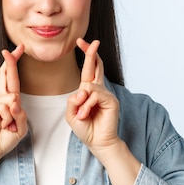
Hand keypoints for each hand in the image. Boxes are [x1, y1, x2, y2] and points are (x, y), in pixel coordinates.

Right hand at [0, 44, 27, 167]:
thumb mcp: (21, 126)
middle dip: (11, 61)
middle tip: (14, 48)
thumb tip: (13, 101)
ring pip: (11, 98)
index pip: (11, 78)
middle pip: (5, 75)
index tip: (19, 49)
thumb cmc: (5, 138)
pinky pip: (4, 107)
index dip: (14, 63)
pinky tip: (2, 125)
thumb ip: (21, 113)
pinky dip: (7, 118)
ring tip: (7, 126)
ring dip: (14, 115)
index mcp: (8, 100)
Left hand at [66, 38, 120, 153]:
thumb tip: (84, 90)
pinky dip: (87, 105)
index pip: (89, 69)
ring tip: (82, 115)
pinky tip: (86, 114)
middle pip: (96, 66)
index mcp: (89, 91)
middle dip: (91, 53)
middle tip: (91, 41)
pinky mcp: (112, 101)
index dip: (86, 54)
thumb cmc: (86, 128)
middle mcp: (99, 90)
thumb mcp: (71, 113)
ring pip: (89, 87)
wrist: (97, 143)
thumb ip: (73, 100)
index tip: (81, 42)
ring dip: (82, 102)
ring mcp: (107, 94)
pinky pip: (95, 96)